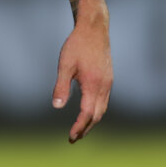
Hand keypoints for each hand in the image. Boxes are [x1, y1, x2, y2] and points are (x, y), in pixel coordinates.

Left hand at [52, 11, 111, 141]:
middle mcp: (104, 86)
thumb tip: (56, 107)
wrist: (94, 28)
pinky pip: (104, 100)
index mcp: (93, 84)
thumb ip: (61, 87)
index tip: (71, 137)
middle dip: (86, 128)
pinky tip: (88, 112)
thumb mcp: (65, 65)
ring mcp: (108, 82)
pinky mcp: (109, 78)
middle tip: (74, 138)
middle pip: (97, 115)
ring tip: (80, 129)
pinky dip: (96, 111)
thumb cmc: (77, 45)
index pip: (87, 114)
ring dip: (92, 121)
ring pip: (102, 109)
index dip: (79, 127)